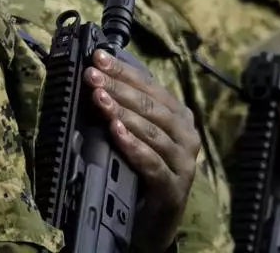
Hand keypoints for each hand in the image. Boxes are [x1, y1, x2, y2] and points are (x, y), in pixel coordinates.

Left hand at [85, 50, 199, 252]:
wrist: (156, 221)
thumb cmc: (144, 171)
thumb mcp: (138, 135)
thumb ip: (127, 109)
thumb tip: (100, 77)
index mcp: (179, 116)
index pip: (150, 86)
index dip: (124, 71)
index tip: (98, 58)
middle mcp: (187, 135)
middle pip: (151, 106)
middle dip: (119, 88)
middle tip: (93, 76)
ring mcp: (183, 162)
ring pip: (152, 131)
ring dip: (123, 113)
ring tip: (100, 99)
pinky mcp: (174, 188)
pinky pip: (152, 163)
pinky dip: (133, 146)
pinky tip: (116, 133)